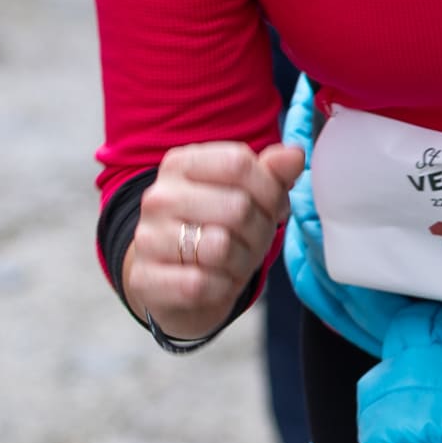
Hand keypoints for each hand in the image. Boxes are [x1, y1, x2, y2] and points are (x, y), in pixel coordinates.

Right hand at [122, 139, 308, 343]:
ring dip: (242, 262)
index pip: (239, 163)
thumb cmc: (220, 232)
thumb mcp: (249, 198)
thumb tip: (295, 155)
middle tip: (253, 241)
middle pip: (237, 207)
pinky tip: (216, 283)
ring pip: (220, 247)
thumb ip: (273, 174)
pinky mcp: (146, 279)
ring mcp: (148, 237)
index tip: (270, 206)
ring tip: (234, 262)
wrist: (179, 285)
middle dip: (260, 231)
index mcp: (181, 163)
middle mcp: (158, 196)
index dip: (269, 189)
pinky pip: (201, 284)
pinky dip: (221, 288)